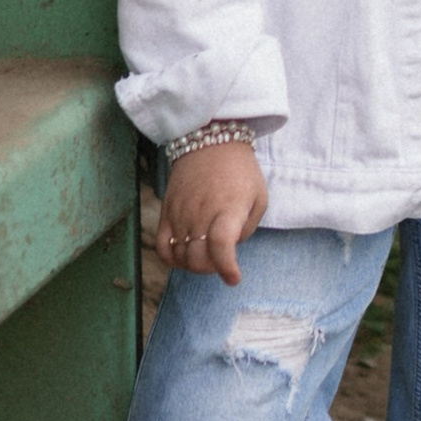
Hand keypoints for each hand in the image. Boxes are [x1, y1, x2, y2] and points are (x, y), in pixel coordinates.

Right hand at [156, 140, 270, 282]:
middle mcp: (201, 214)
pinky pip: (161, 247)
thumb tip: (231, 249)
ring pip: (180, 257)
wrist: (210, 141)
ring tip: (206, 255)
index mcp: (228, 209)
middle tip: (221, 261)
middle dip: (212, 270)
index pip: (221, 246)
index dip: (226, 268)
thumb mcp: (259, 196)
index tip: (234, 278)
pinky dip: (171, 258)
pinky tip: (185, 254)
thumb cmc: (240, 171)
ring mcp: (180, 214)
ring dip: (194, 265)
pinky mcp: (166, 211)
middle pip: (198, 259)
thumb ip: (248, 228)